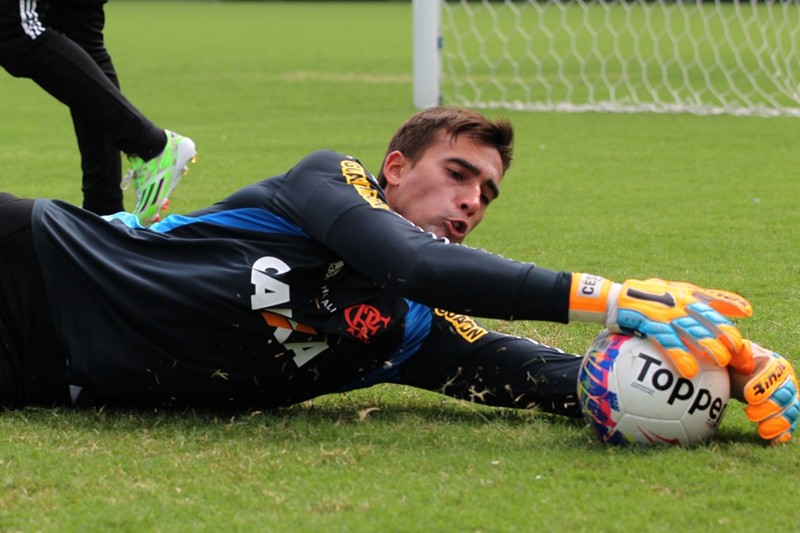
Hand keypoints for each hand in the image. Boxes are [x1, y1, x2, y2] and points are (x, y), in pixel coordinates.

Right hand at [569, 274, 751, 377]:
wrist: (611, 298)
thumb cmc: (641, 298)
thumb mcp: (669, 291)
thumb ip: (696, 299)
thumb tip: (729, 313)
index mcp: (684, 293)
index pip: (713, 301)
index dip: (731, 310)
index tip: (747, 322)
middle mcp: (677, 300)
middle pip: (708, 319)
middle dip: (727, 336)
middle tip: (740, 354)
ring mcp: (663, 312)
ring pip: (691, 330)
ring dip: (708, 346)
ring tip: (722, 362)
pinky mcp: (648, 323)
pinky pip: (667, 342)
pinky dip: (680, 356)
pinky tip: (690, 371)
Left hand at [730, 341, 798, 444]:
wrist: (735, 377)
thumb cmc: (733, 364)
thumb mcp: (732, 356)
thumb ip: (736, 354)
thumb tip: (736, 350)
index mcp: (776, 363)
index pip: (775, 375)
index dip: (763, 386)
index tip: (749, 396)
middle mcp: (787, 381)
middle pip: (786, 395)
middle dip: (770, 407)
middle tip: (750, 414)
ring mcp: (789, 398)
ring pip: (791, 411)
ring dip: (778, 423)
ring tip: (761, 431)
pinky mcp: (786, 413)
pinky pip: (789, 424)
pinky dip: (783, 433)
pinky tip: (773, 441)